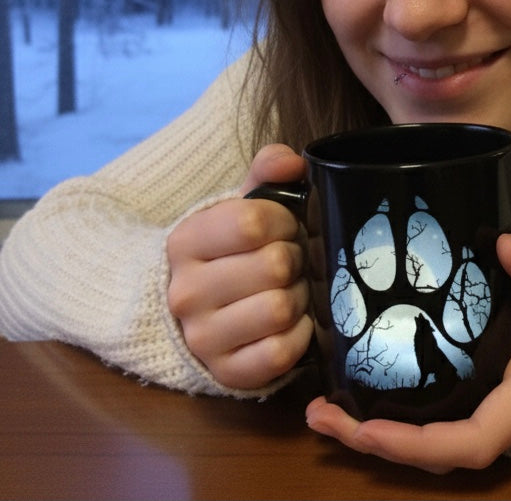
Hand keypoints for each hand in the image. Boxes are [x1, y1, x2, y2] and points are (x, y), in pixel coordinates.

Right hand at [166, 144, 313, 389]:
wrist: (197, 311)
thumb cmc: (231, 251)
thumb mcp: (241, 205)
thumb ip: (266, 172)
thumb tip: (294, 162)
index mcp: (186, 242)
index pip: (253, 222)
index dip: (284, 220)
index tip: (286, 226)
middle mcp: (186, 292)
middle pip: (274, 266)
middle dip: (296, 259)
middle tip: (293, 260)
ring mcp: (202, 338)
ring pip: (280, 309)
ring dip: (300, 296)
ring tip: (292, 289)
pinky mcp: (225, 372)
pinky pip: (281, 353)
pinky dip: (299, 336)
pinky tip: (292, 322)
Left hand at [305, 232, 510, 472]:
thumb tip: (506, 248)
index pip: (474, 440)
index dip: (418, 444)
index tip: (366, 427)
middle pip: (439, 450)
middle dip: (376, 440)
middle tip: (317, 413)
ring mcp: (503, 402)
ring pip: (437, 435)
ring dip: (379, 429)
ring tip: (323, 406)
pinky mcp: (494, 386)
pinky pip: (444, 413)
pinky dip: (402, 411)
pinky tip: (364, 384)